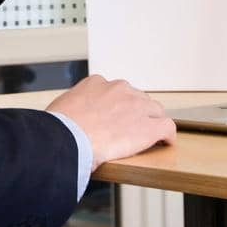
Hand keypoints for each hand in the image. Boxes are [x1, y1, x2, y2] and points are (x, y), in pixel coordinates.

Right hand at [46, 75, 174, 170]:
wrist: (68, 139)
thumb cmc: (59, 127)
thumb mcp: (61, 107)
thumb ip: (73, 108)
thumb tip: (68, 118)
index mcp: (97, 83)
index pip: (115, 91)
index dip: (117, 106)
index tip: (114, 117)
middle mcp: (120, 89)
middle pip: (137, 98)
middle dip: (135, 112)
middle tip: (130, 128)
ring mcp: (136, 106)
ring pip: (154, 111)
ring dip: (151, 122)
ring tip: (149, 136)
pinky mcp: (148, 126)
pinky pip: (167, 127)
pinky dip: (167, 135)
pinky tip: (165, 143)